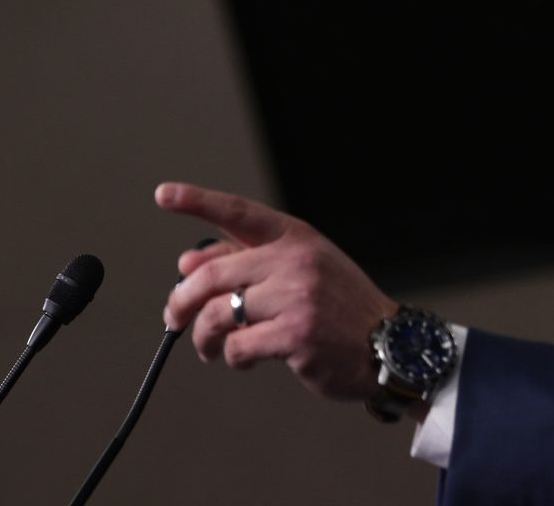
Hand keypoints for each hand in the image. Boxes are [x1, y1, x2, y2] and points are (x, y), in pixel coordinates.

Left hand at [157, 182, 397, 401]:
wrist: (388, 346)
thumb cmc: (341, 308)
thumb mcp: (304, 271)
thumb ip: (248, 262)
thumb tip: (186, 264)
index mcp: (296, 238)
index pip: (239, 213)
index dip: (199, 201)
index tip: (164, 194)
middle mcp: (296, 261)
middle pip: (213, 274)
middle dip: (181, 301)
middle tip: (173, 317)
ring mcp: (297, 297)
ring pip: (218, 315)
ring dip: (203, 337)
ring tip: (209, 348)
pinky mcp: (295, 335)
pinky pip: (238, 346)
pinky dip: (232, 357)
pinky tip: (245, 359)